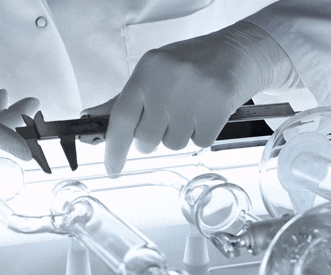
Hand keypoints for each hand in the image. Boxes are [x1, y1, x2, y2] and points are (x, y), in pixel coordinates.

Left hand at [85, 21, 285, 173]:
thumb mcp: (155, 72)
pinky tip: (207, 112)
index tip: (112, 168)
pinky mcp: (217, 109)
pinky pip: (198, 143)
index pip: (121, 117)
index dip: (114, 148)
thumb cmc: (193, 63)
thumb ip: (124, 99)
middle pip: (146, 139)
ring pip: (173, 145)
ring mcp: (193, 95)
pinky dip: (202, 134)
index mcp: (148, 71)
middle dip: (154, 137)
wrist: (239, 51)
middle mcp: (167, 82)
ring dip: (180, 134)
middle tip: (168, 117)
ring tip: (192, 109)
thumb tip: (91, 117)